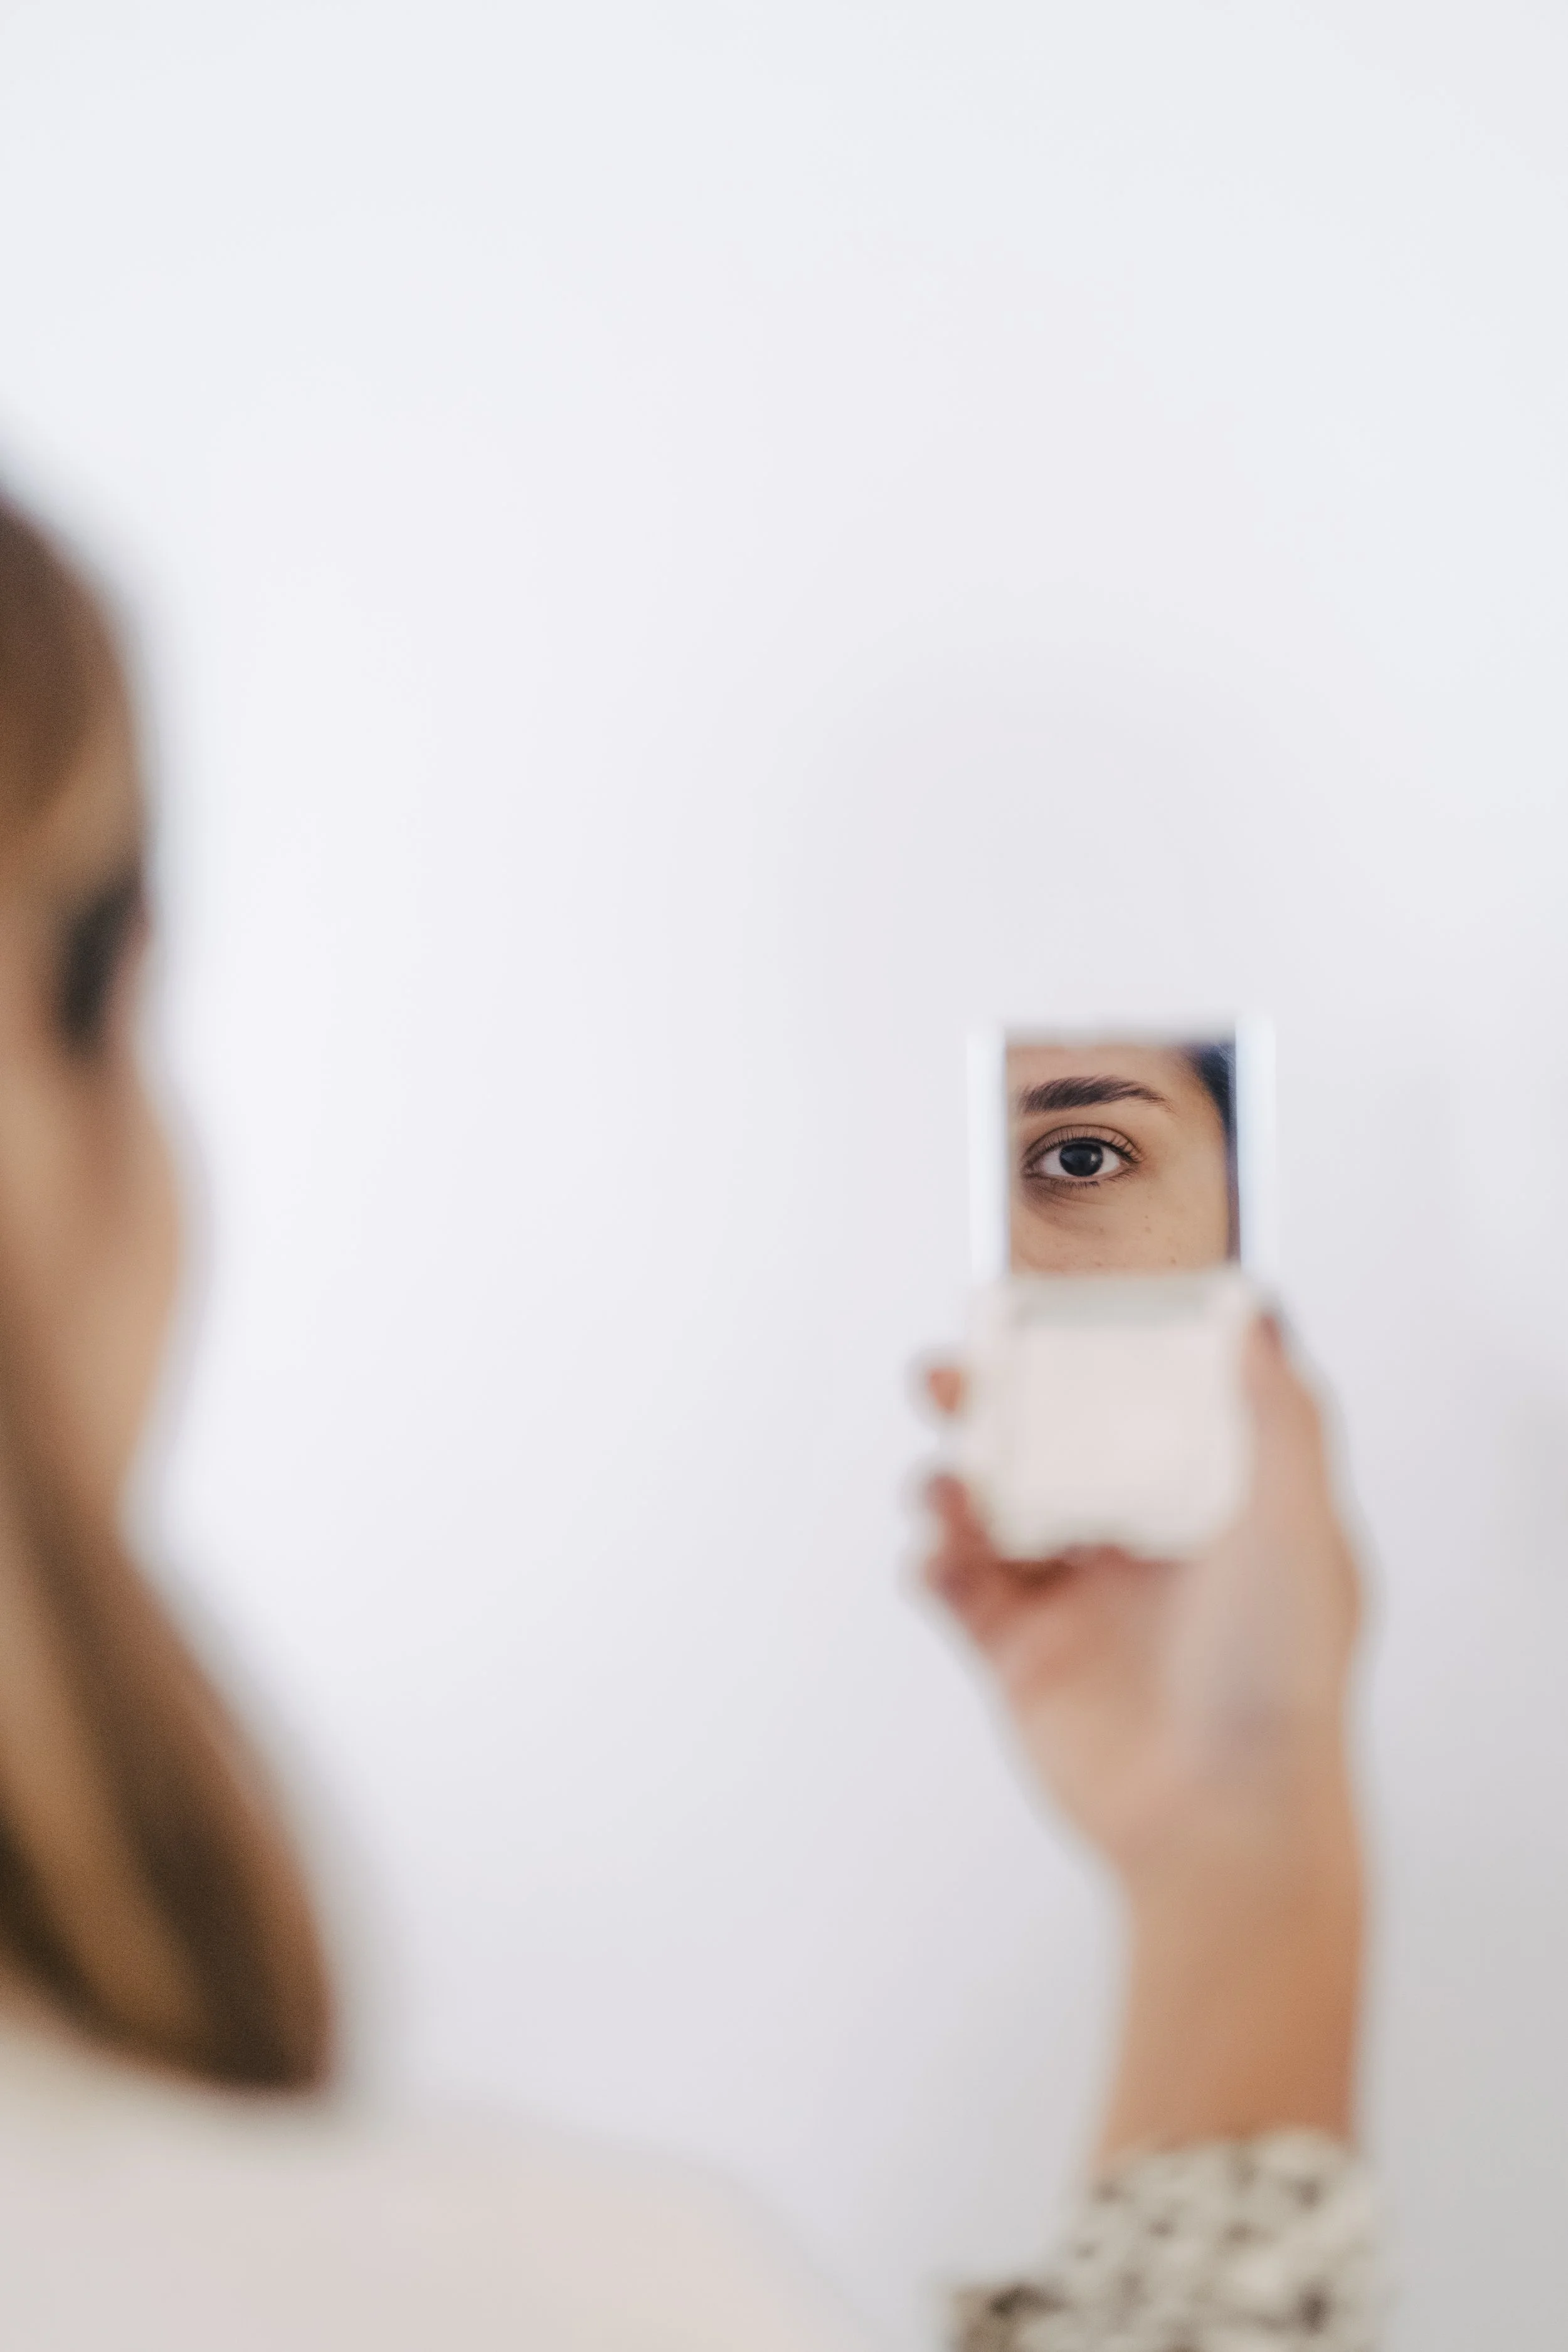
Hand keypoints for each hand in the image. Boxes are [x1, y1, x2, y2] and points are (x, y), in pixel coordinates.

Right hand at [921, 1317, 1358, 1884]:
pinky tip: (937, 1546)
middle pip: (1048, 1452)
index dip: (1087, 1362)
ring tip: (943, 1480)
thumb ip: (1279, 1411)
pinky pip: (957, 1589)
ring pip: (991, 1514)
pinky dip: (934, 1558)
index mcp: (1209, 1510)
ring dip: (954, 1482)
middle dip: (994, 1408)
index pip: (1137, 1410)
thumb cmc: (1279, 1679)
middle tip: (952, 1376)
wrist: (1221, 1817)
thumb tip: (1260, 1314)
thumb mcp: (1300, 1521)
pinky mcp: (1023, 1659)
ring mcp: (1078, 1605)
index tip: (1041, 1319)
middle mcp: (1141, 1551)